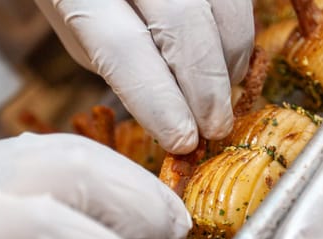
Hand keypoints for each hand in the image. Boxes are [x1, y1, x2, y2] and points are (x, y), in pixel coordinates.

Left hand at [35, 0, 254, 153]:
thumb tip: (180, 114)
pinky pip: (237, 4)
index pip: (125, 50)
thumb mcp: (86, 40)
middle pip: (185, 24)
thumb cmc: (87, 5)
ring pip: (223, 13)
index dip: (159, 103)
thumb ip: (127, 70)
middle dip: (207, 89)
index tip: (183, 142)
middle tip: (215, 128)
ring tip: (217, 95)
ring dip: (228, 66)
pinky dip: (236, 40)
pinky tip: (221, 62)